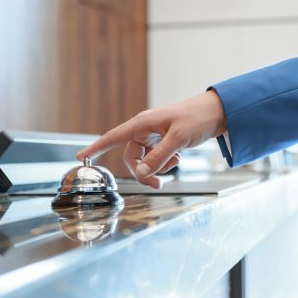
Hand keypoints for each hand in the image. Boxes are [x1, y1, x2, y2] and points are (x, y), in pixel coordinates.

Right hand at [76, 90, 226, 188]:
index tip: (80, 158)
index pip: (113, 137)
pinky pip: (156, 157)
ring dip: (157, 167)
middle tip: (158, 183)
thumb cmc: (197, 118)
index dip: (96, 148)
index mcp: (143, 123)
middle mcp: (145, 129)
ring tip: (175, 163)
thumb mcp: (178, 138)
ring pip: (145, 159)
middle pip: (132, 157)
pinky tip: (178, 157)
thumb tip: (141, 172)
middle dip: (143, 171)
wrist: (217, 113)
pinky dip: (165, 162)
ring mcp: (155, 135)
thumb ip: (158, 156)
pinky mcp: (164, 140)